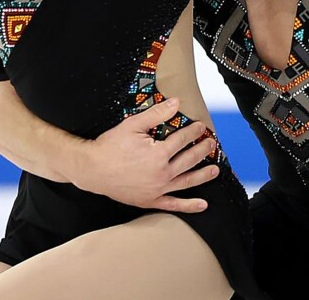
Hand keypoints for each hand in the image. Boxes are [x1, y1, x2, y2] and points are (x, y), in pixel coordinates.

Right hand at [72, 98, 219, 212]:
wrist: (92, 169)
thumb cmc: (110, 147)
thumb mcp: (132, 125)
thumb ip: (156, 114)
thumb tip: (176, 103)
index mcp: (158, 154)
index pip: (182, 140)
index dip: (193, 132)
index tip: (201, 127)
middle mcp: (162, 174)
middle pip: (189, 160)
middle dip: (202, 150)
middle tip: (211, 144)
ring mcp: (157, 190)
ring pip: (186, 181)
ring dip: (203, 175)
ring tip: (215, 169)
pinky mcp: (150, 201)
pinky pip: (173, 205)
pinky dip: (189, 206)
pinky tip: (202, 205)